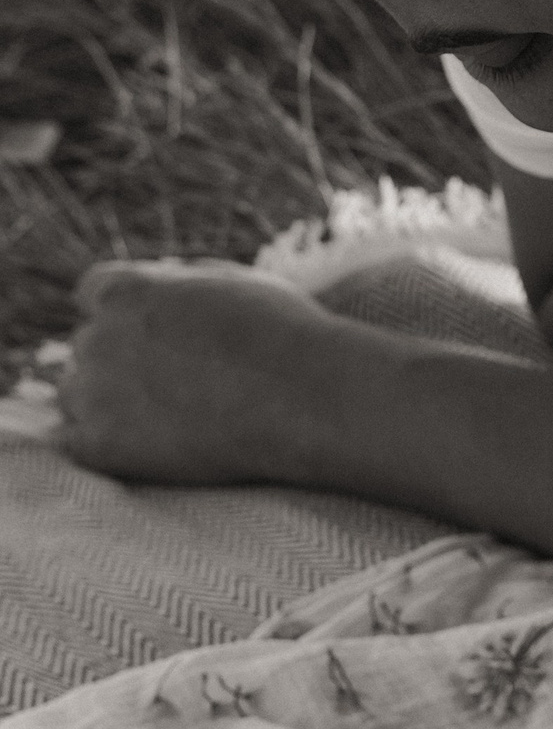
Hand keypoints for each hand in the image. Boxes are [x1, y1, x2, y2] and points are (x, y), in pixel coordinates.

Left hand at [59, 261, 341, 483]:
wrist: (302, 396)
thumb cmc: (281, 334)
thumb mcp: (234, 281)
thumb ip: (183, 282)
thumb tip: (165, 285)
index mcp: (126, 291)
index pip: (92, 292)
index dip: (120, 312)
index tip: (147, 333)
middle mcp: (98, 337)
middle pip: (88, 346)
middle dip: (119, 359)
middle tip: (171, 384)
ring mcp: (92, 393)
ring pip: (74, 395)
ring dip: (103, 403)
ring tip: (162, 418)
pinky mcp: (97, 446)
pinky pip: (73, 443)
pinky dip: (101, 445)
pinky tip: (144, 446)